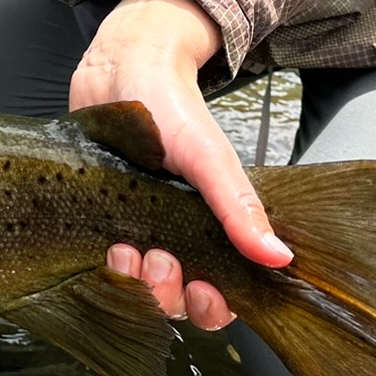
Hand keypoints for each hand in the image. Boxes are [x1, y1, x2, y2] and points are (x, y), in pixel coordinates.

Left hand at [72, 0, 292, 330]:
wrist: (118, 68)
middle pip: (174, 302)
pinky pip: (99, 266)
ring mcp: (133, 231)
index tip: (204, 290)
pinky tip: (104, 245)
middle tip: (161, 258)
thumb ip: (238, 206)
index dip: (212, 307)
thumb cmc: (169, 107)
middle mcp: (172, 237)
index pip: (217, 296)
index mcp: (209, 228)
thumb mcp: (209, 157)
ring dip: (134, 281)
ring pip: (137, 289)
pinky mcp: (96, 222)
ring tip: (127, 248)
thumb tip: (278, 257)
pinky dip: (103, 267)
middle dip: (167, 293)